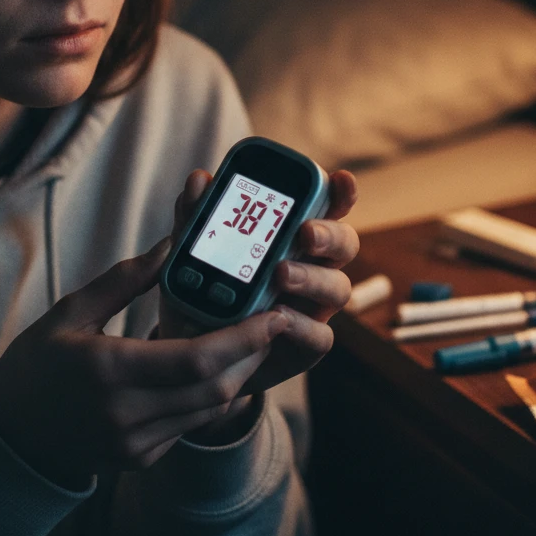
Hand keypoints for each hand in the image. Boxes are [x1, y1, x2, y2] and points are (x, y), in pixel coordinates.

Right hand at [0, 238, 301, 489]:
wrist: (10, 434)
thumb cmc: (36, 364)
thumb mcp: (71, 312)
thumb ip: (125, 279)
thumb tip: (171, 245)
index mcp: (108, 370)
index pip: (196, 358)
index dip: (243, 338)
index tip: (272, 314)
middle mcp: (126, 414)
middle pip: (215, 387)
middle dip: (251, 354)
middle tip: (271, 322)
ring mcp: (135, 443)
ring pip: (209, 409)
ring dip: (237, 375)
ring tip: (248, 340)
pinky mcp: (141, 458)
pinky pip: (190, 425)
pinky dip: (208, 395)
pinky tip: (209, 368)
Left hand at [158, 168, 358, 397]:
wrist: (191, 357)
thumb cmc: (201, 294)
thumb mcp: (191, 254)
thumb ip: (196, 219)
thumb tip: (199, 181)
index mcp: (291, 237)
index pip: (326, 208)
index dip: (340, 193)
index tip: (341, 178)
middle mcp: (311, 268)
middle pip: (344, 244)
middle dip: (331, 234)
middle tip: (305, 232)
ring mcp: (311, 308)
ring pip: (339, 288)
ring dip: (312, 278)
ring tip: (281, 274)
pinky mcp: (304, 345)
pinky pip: (320, 336)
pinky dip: (301, 325)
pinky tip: (277, 318)